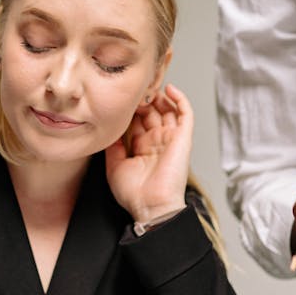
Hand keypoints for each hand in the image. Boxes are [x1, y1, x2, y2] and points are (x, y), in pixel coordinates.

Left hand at [104, 81, 191, 221]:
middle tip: (133, 90)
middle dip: (143, 99)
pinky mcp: (183, 138)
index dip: (132, 108)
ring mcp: (171, 139)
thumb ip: (113, 146)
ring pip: (168, 109)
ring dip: (158, 96)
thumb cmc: (134, 194)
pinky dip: (180, 99)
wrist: (150, 206)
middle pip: (153, 112)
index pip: (139, 121)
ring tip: (147, 88)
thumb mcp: (115, 165)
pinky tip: (169, 89)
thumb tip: (109, 129)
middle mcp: (157, 141)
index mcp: (143, 148)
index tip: (121, 98)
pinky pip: (186, 114)